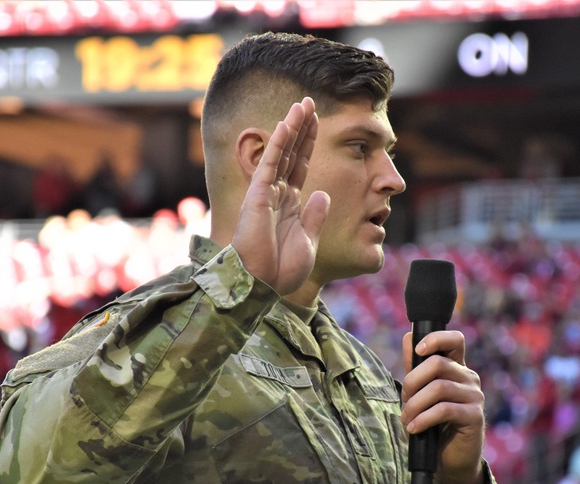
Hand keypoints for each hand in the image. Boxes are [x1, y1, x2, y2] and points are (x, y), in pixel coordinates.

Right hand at [232, 97, 329, 295]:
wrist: (261, 284)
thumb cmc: (280, 270)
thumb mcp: (308, 242)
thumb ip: (315, 216)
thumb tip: (322, 193)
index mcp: (289, 204)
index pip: (301, 166)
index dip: (309, 144)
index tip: (316, 122)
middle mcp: (276, 194)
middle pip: (292, 153)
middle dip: (301, 127)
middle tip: (309, 102)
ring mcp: (266, 193)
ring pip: (282, 153)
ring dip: (292, 127)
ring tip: (302, 104)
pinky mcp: (257, 195)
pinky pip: (270, 164)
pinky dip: (279, 144)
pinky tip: (287, 124)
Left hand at [401, 330, 486, 483]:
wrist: (450, 460)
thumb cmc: (434, 425)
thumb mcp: (421, 394)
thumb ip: (416, 368)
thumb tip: (408, 338)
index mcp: (456, 368)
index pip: (454, 340)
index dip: (437, 338)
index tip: (419, 349)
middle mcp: (468, 378)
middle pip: (438, 363)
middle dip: (412, 381)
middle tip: (404, 401)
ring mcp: (474, 396)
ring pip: (439, 388)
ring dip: (415, 404)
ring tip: (407, 419)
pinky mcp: (474, 416)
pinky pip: (445, 410)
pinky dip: (424, 418)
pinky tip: (414, 428)